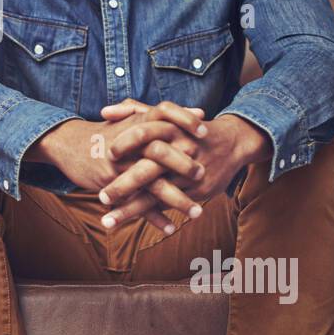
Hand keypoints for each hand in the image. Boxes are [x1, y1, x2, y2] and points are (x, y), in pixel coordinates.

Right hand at [29, 99, 208, 226]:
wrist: (69, 145)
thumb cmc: (107, 133)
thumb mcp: (134, 119)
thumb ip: (169, 117)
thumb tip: (202, 112)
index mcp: (137, 124)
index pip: (165, 116)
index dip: (185, 122)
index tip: (205, 132)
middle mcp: (130, 144)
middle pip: (162, 152)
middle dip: (185, 166)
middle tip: (205, 176)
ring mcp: (121, 166)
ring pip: (153, 184)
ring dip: (177, 200)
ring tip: (197, 213)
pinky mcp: (111, 185)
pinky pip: (136, 204)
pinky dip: (154, 217)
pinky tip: (170, 227)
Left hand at [98, 106, 270, 230]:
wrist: (232, 142)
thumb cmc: (188, 129)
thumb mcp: (166, 115)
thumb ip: (133, 111)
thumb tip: (104, 112)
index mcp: (170, 129)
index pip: (144, 134)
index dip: (126, 143)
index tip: (106, 155)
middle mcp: (179, 152)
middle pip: (148, 169)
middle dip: (123, 185)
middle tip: (101, 197)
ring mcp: (187, 174)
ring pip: (156, 194)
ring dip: (130, 210)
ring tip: (107, 221)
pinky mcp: (198, 191)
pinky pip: (171, 205)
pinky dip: (154, 216)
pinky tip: (131, 223)